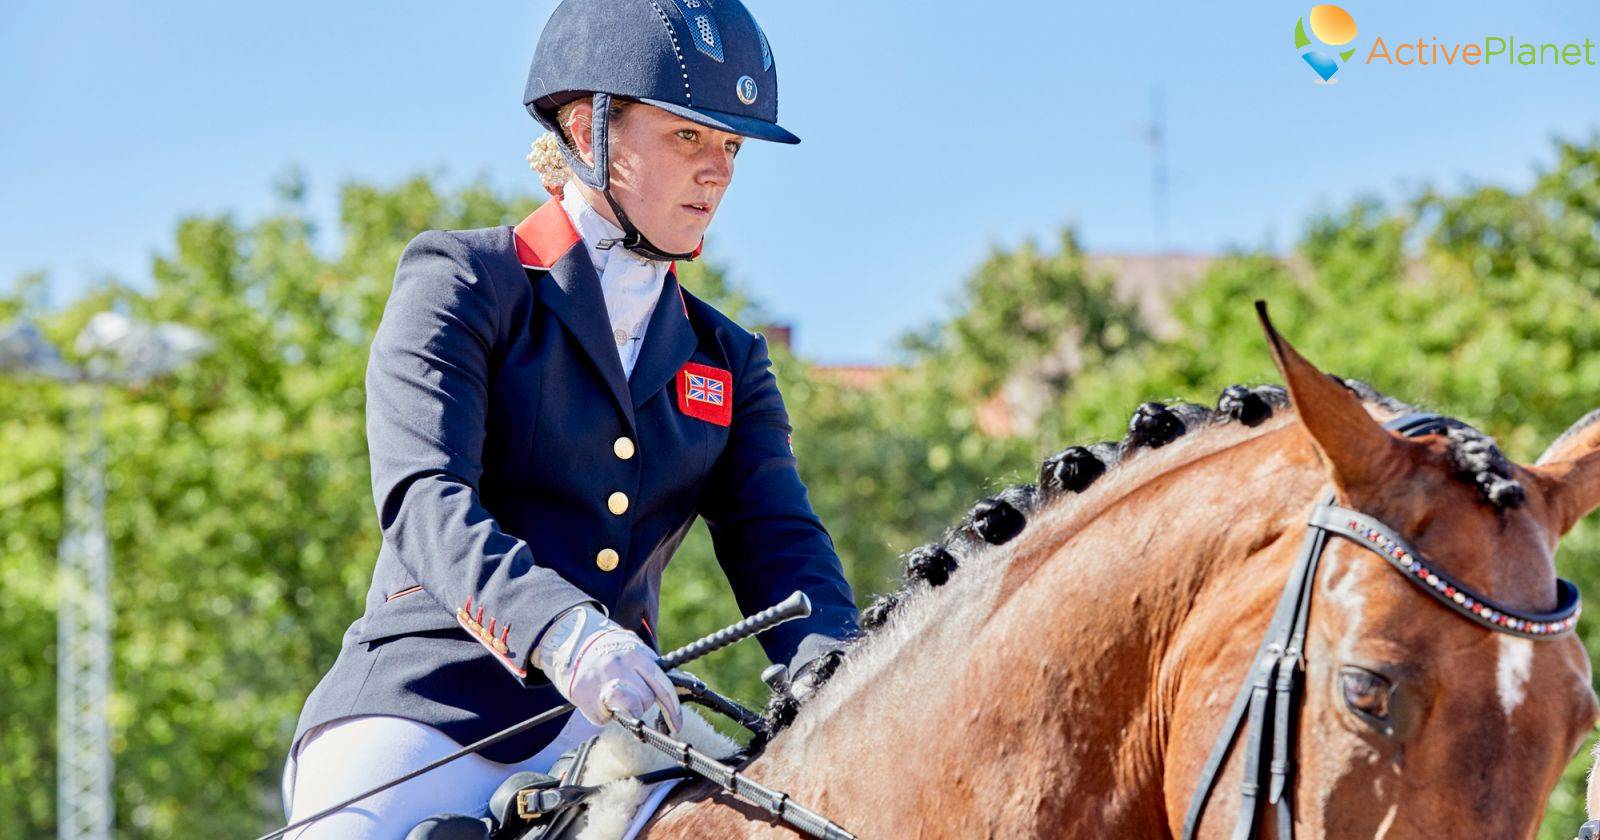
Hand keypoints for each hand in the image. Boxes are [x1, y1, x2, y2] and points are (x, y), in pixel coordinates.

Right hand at [532, 604, 681, 731]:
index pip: (661, 685)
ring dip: (627, 710)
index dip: (672, 708)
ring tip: (616, 698)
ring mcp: (600, 681)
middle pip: (646, 700)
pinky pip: (604, 718)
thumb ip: (653, 668)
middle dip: (642, 701)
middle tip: (630, 692)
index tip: (677, 724)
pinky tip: (599, 700)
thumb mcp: (634, 650)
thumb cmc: (608, 649)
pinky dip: (604, 715)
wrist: (569, 640)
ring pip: (630, 711)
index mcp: (635, 654)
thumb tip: (687, 684)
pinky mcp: (584, 696)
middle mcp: (619, 666)